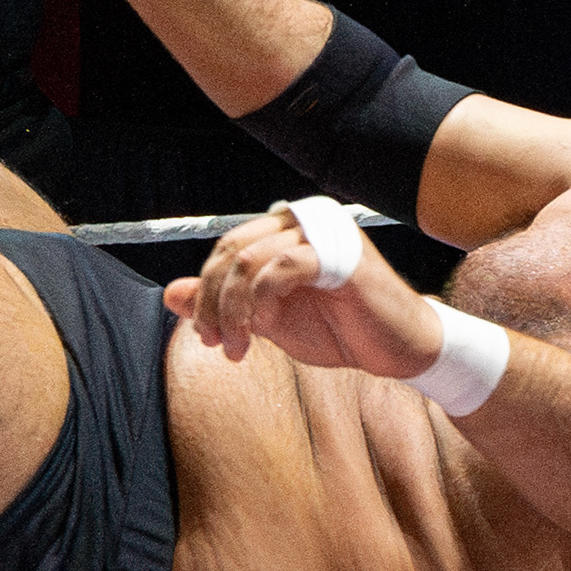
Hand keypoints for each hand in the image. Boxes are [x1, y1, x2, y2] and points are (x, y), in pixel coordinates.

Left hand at [166, 206, 440, 375]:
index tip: (207, 337)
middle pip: (231, 251)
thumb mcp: (269, 320)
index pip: (226, 249)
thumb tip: (171, 292)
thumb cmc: (341, 330)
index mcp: (287, 229)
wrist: (399, 350)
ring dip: (233, 310)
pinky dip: (261, 300)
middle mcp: (303, 220)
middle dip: (213, 303)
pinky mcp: (341, 254)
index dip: (206, 293)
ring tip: (238, 347)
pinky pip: (281, 267)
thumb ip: (223, 303)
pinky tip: (265, 327)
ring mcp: (324, 233)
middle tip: (218, 344)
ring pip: (249, 260)